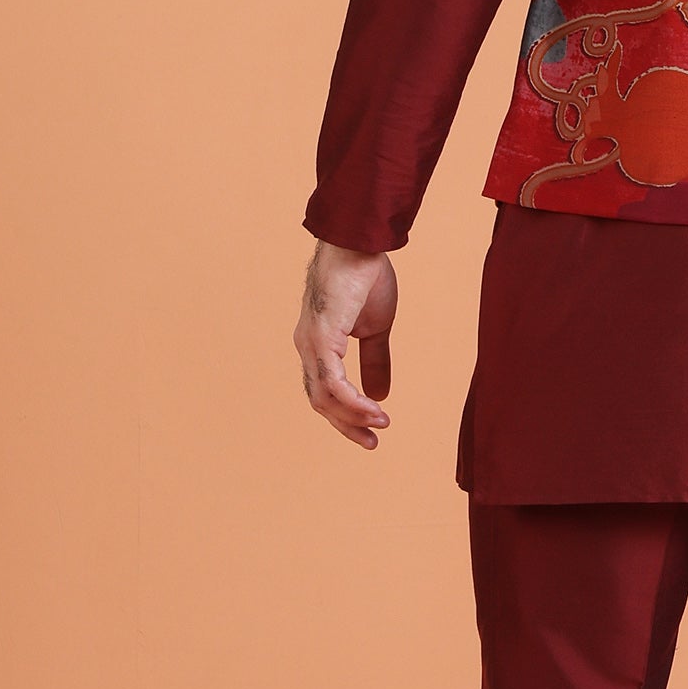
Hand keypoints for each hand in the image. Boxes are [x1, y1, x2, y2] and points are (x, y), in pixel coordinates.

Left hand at [295, 240, 398, 448]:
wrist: (361, 246)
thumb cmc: (364, 279)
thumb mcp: (376, 328)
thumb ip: (376, 361)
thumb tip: (380, 394)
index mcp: (318, 345)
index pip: (325, 392)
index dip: (347, 415)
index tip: (374, 428)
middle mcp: (307, 348)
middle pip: (320, 401)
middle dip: (347, 425)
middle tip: (372, 441)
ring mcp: (311, 343)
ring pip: (324, 397)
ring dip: (352, 416)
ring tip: (380, 424)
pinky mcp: (321, 337)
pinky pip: (332, 382)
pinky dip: (352, 401)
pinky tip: (373, 408)